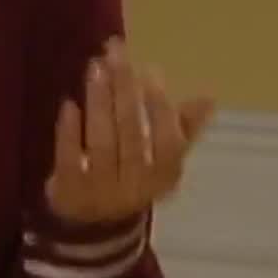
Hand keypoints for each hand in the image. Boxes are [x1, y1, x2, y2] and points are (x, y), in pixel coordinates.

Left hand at [45, 38, 214, 226]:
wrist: (92, 225)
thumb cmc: (132, 176)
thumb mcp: (159, 159)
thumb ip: (181, 128)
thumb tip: (209, 98)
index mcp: (163, 177)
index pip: (168, 141)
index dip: (160, 106)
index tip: (150, 69)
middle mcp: (135, 186)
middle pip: (131, 133)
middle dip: (124, 89)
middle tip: (116, 52)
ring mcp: (101, 190)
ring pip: (102, 141)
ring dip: (99, 101)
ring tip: (95, 67)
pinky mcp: (69, 191)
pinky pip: (70, 158)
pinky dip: (69, 131)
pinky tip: (69, 104)